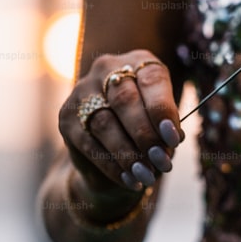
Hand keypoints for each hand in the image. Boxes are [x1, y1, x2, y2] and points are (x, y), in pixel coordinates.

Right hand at [59, 50, 183, 192]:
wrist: (111, 142)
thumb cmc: (148, 124)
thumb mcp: (162, 120)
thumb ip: (166, 127)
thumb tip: (170, 142)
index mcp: (139, 62)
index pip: (152, 80)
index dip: (163, 110)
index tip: (174, 138)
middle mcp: (107, 69)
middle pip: (125, 100)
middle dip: (145, 134)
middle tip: (161, 161)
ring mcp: (83, 92)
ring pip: (105, 123)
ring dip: (129, 154)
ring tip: (147, 175)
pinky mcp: (67, 118)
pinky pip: (89, 145)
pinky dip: (112, 166)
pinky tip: (129, 180)